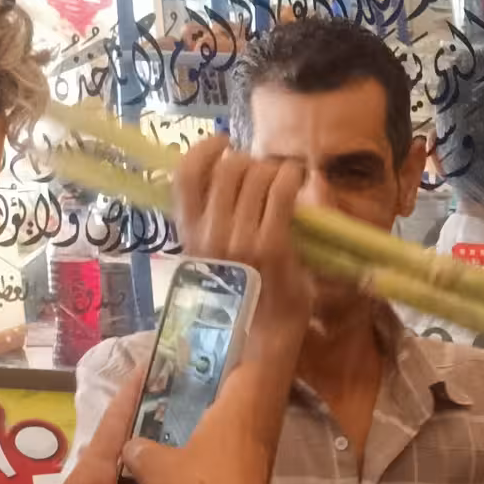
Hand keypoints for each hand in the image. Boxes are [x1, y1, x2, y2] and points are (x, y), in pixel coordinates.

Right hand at [120, 356, 279, 483]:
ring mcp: (251, 471)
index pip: (243, 372)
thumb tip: (132, 445)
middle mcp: (250, 438)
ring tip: (169, 436)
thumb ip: (139, 449)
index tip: (205, 353)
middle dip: (206, 401)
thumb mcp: (152, 467)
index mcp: (233, 416)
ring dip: (202, 439)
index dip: (228, 358)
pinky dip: (203, 471)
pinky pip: (222, 474)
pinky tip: (178, 479)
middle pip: (233, 408)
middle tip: (174, 395)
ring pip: (227, 444)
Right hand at [174, 134, 313, 338]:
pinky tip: (298, 181)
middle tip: (265, 174)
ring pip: (255, 174)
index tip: (224, 143)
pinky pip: (281, 191)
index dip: (205, 149)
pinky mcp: (270, 246)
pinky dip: (292, 177)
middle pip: (228, 168)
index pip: (185, 174)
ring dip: (274, 170)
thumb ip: (214, 215)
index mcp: (189, 235)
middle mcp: (208, 236)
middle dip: (250, 162)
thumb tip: (231, 165)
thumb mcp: (215, 255)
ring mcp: (239, 240)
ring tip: (284, 182)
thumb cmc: (244, 296)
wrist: (263, 340)